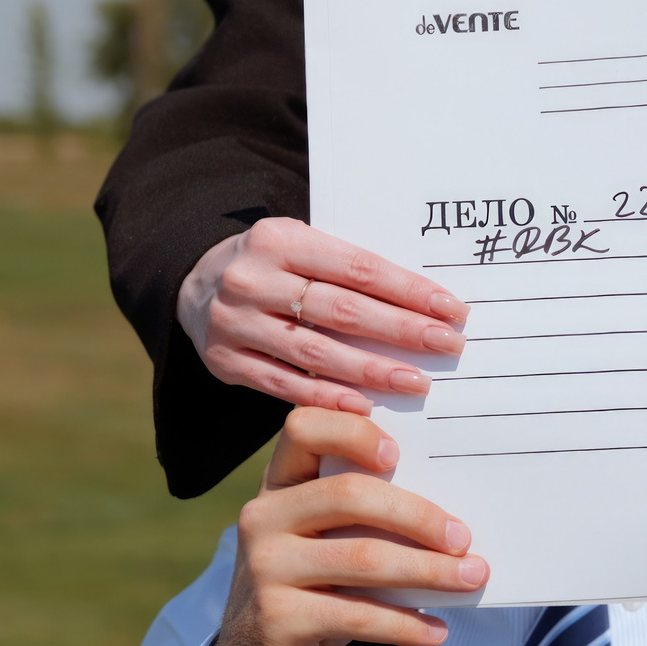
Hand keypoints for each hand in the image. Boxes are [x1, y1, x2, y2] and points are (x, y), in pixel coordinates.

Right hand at [183, 218, 467, 413]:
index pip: (357, 267)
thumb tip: (425, 301)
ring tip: (416, 382)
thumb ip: (348, 268)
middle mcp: (252, 278)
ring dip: (372, 370)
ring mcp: (235, 323)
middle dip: (402, 330)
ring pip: (315, 352)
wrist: (194, 285)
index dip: (408, 291)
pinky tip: (364, 406)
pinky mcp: (224, 361)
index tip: (452, 309)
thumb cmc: (274, 266)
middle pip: (341, 310)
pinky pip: (283, 385)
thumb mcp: (301, 245)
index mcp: (278, 238)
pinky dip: (326, 397)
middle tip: (448, 346)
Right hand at [202, 408, 486, 645]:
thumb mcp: (327, 543)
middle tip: (464, 539)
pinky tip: (437, 630)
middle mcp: (263, 516)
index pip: (304, 427)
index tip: (399, 452)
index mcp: (280, 484)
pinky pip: (356, 614)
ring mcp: (265, 567)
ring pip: (361, 557)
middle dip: (418, 515)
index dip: (351, 430)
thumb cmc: (312, 591)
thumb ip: (365, 518)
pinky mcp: (275, 618)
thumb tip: (454, 520)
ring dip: (427, 571)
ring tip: (470, 578)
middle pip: (349, 494)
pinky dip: (405, 624)